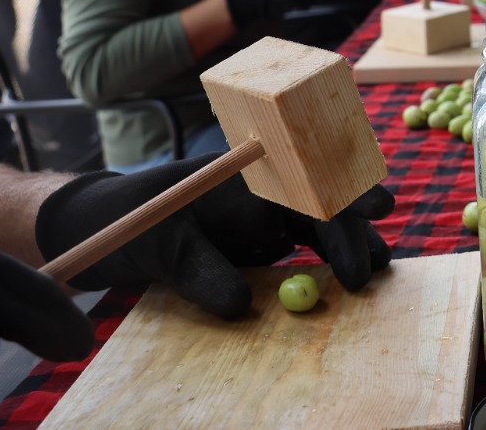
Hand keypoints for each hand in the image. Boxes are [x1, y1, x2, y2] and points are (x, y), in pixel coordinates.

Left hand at [35, 154, 395, 320]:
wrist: (104, 227)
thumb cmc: (133, 222)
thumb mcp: (160, 246)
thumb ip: (200, 272)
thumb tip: (242, 308)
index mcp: (248, 177)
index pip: (307, 185)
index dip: (342, 204)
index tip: (371, 220)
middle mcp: (264, 191)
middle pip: (325, 200)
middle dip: (357, 224)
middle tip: (381, 256)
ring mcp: (265, 215)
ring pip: (322, 222)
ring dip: (351, 242)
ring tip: (378, 265)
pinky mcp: (261, 240)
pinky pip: (305, 245)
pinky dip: (331, 258)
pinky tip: (349, 274)